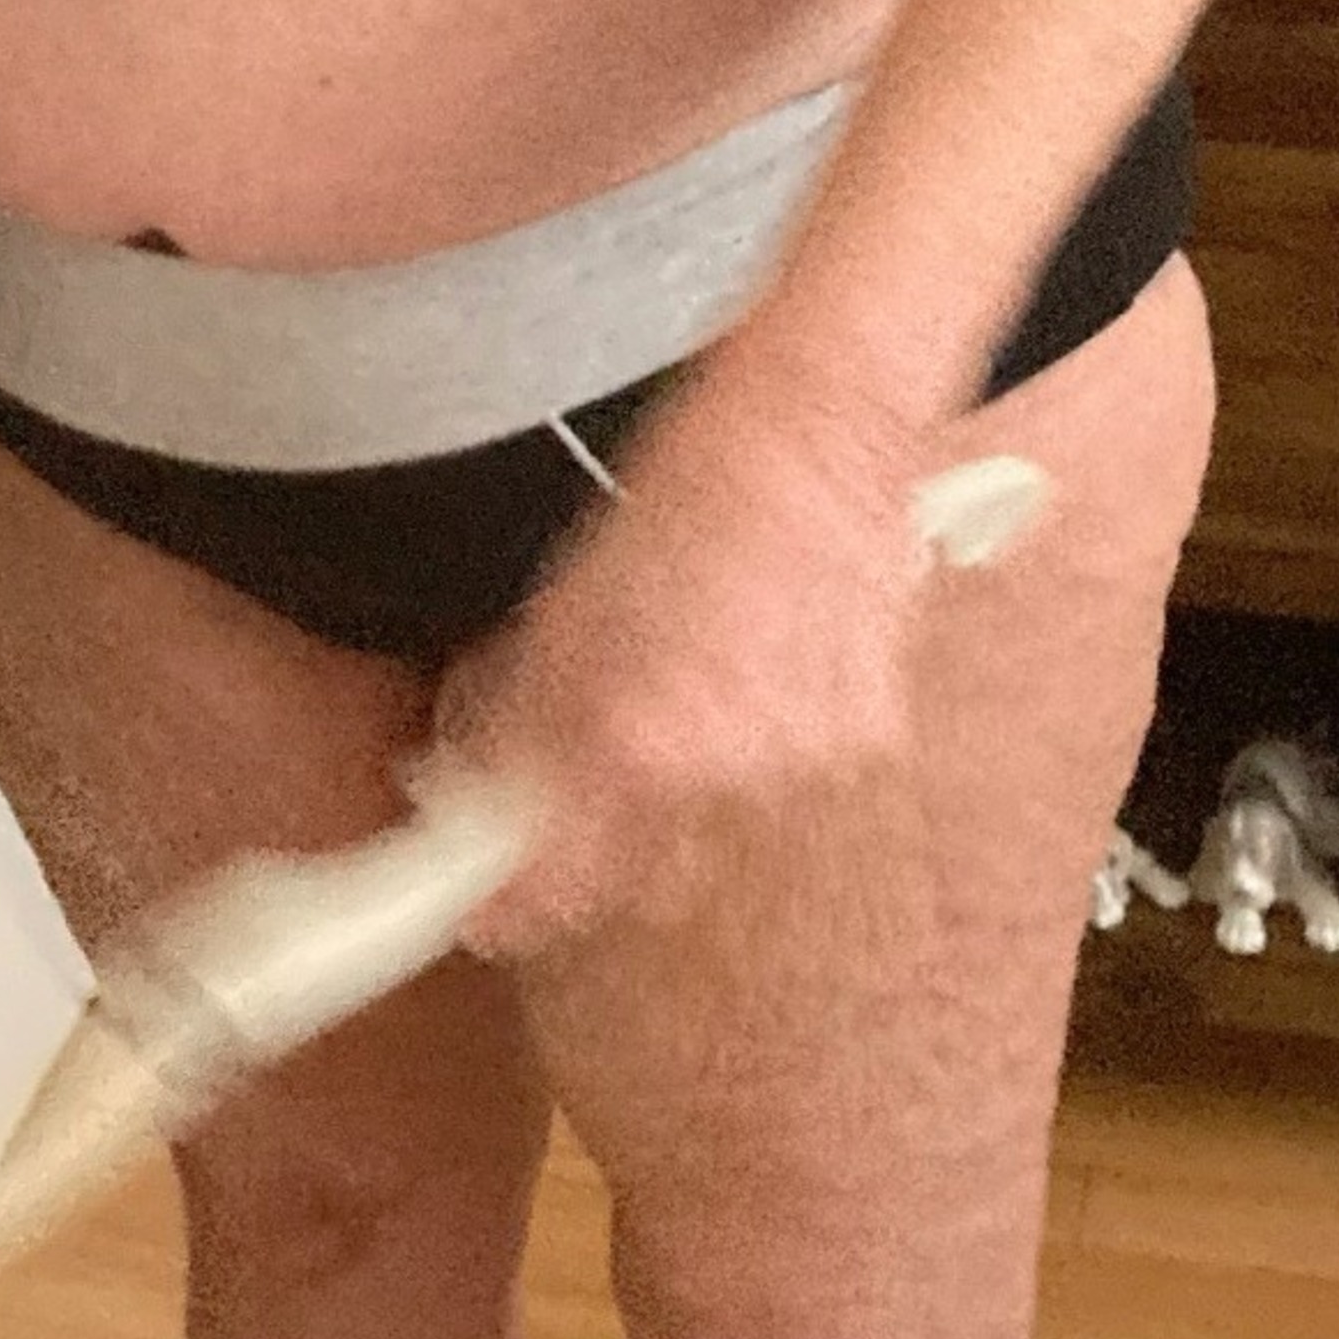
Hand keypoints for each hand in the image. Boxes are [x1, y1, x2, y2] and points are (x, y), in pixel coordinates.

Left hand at [429, 348, 925, 959]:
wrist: (818, 424)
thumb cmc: (692, 487)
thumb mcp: (570, 601)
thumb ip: (523, 718)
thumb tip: (474, 796)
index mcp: (635, 734)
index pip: (554, 882)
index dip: (511, 908)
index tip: (487, 914)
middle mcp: (721, 768)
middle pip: (645, 876)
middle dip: (609, 842)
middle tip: (590, 775)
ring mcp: (802, 759)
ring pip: (720, 816)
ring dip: (697, 771)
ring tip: (697, 658)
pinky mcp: (864, 739)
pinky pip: (792, 771)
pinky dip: (769, 730)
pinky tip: (760, 647)